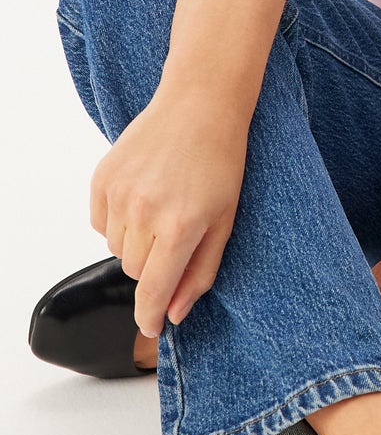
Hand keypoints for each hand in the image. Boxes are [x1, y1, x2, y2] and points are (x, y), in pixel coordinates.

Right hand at [89, 88, 248, 337]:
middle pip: (134, 270)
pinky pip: (100, 222)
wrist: (199, 104)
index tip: (151, 330)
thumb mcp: (225, 220)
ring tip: (162, 207)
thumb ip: (200, 272)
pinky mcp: (101, 178)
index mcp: (180, 227)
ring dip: (135, 242)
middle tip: (176, 234)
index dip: (149, 317)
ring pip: (115, 248)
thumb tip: (174, 313)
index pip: (152, 290)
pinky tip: (143, 195)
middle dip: (153, 265)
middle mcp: (144, 213)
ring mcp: (119, 194)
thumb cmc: (221, 161)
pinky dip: (117, 220)